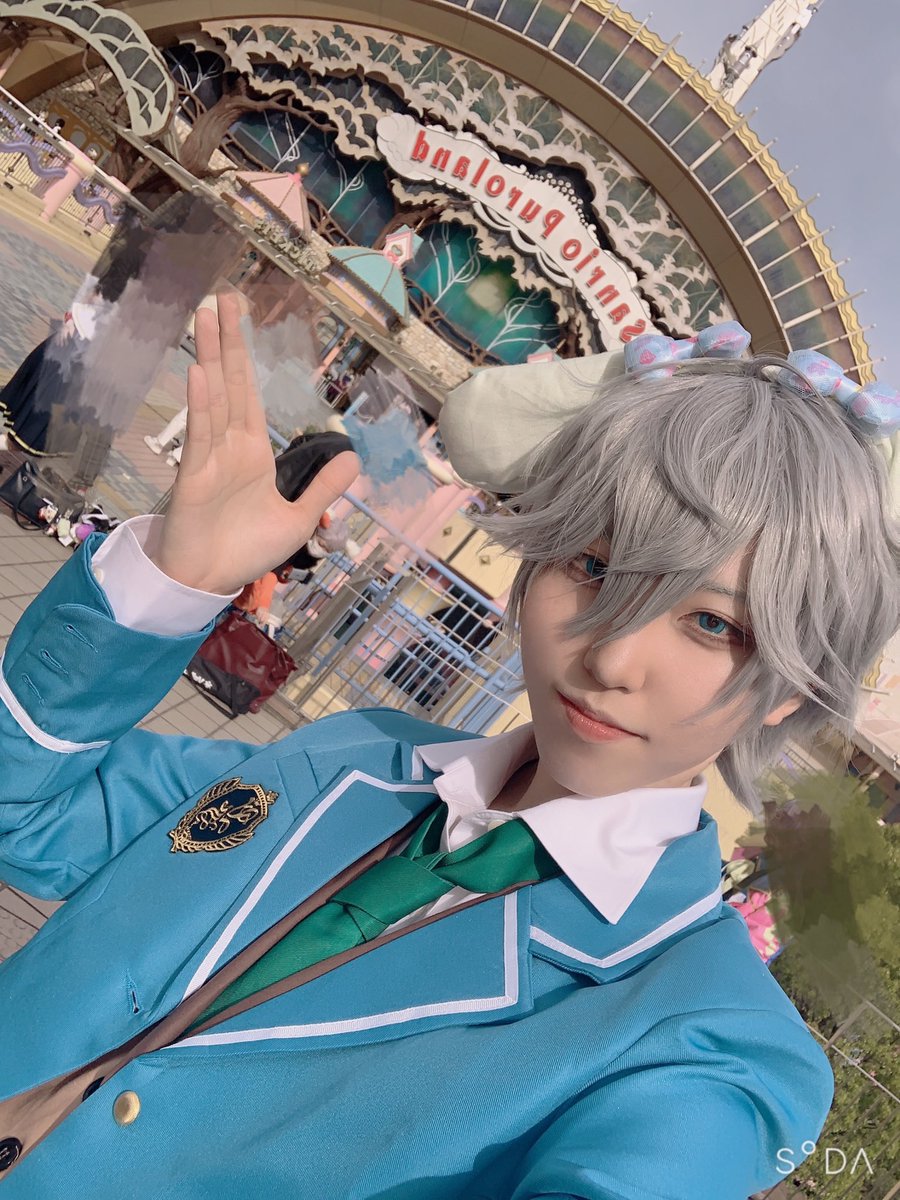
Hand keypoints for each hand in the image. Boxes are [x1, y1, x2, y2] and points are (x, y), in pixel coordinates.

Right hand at [151, 292, 358, 594]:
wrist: (208, 583)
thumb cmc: (244, 550)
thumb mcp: (298, 519)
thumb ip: (323, 489)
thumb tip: (354, 457)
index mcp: (252, 453)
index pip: (250, 395)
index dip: (246, 358)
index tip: (241, 320)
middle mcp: (229, 447)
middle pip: (229, 384)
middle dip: (227, 341)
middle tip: (223, 298)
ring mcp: (209, 458)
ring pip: (212, 399)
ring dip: (209, 357)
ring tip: (206, 317)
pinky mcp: (193, 478)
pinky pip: (199, 437)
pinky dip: (201, 406)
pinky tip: (200, 375)